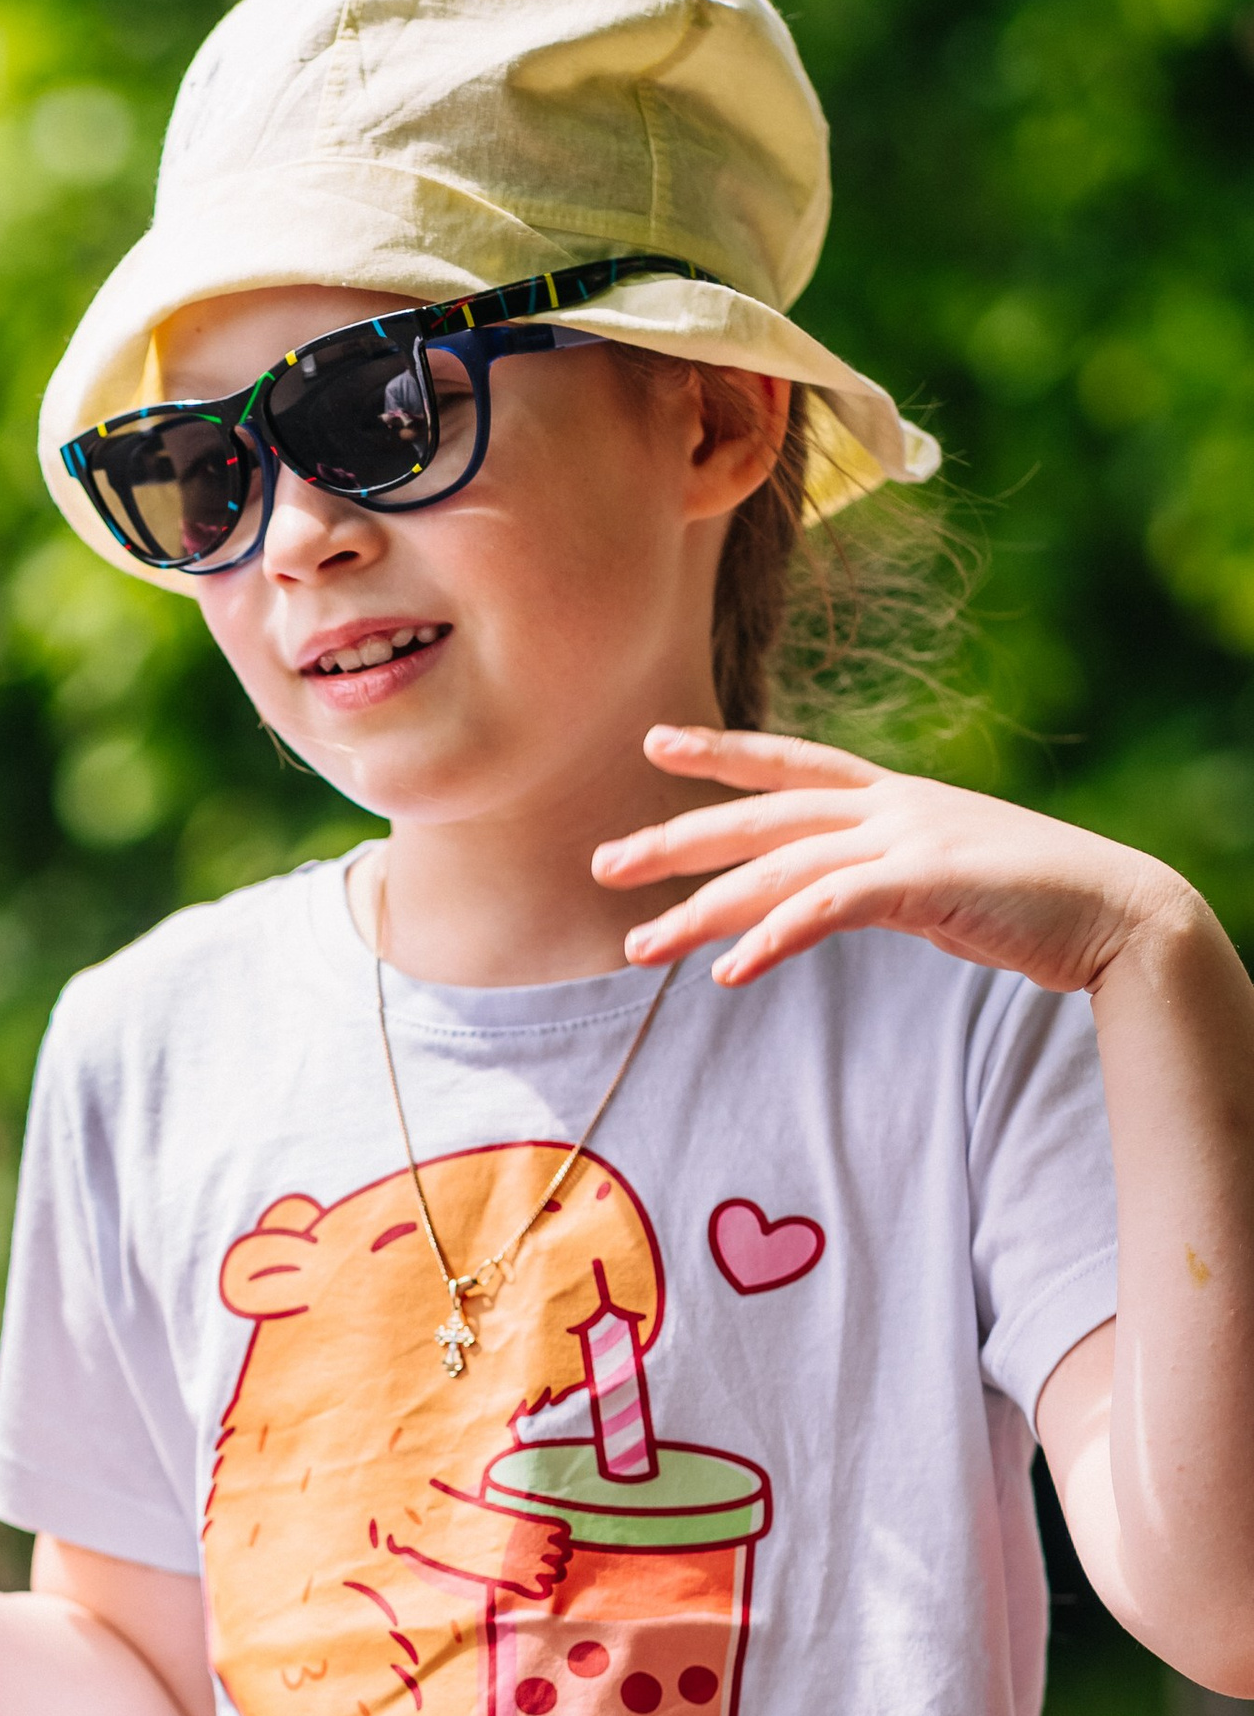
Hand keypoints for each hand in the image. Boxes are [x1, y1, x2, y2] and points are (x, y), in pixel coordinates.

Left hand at [593, 726, 1192, 995]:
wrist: (1112, 911)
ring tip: (639, 949)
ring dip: (702, 913)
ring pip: (777, 871)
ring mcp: (905, 839)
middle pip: (757, 821)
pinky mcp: (924, 883)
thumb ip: (874, 879)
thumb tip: (824, 903)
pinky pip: (827, 911)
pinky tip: (729, 972)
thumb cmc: (1025, 901)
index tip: (655, 743)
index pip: (787, 765)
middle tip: (603, 866)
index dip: (719, 751)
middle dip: (674, 841)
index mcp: (889, 795)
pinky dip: (773, 939)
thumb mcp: (935, 877)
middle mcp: (887, 806)